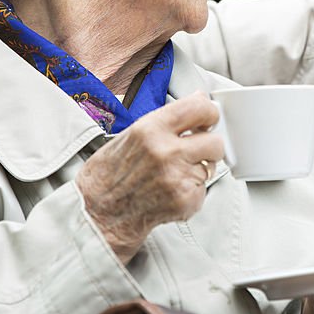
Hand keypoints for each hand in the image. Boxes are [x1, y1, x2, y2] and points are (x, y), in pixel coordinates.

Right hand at [75, 92, 224, 262]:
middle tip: (196, 149)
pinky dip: (192, 190)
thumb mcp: (132, 134)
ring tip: (174, 173)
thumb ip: (168, 118)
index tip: (208, 118)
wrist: (98, 213)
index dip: (209, 113)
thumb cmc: (111, 173)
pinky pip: (204, 188)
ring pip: (212, 167)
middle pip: (215, 141)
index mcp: (150, 129)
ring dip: (199, 169)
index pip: (199, 108)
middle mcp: (166, 152)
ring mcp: (177, 178)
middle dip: (208, 145)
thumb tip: (198, 101)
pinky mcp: (185, 201)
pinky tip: (171, 191)